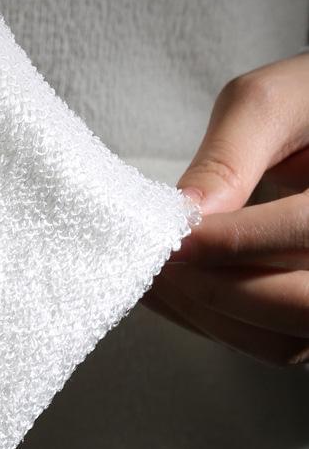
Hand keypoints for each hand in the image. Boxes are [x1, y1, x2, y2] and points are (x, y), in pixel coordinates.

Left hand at [146, 53, 308, 365]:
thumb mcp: (269, 104)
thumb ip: (228, 155)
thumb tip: (185, 213)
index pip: (305, 232)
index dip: (232, 242)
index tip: (174, 236)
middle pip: (298, 303)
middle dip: (213, 288)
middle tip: (154, 262)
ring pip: (285, 341)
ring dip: (208, 316)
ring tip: (154, 278)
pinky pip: (273, 344)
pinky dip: (218, 327)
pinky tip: (176, 293)